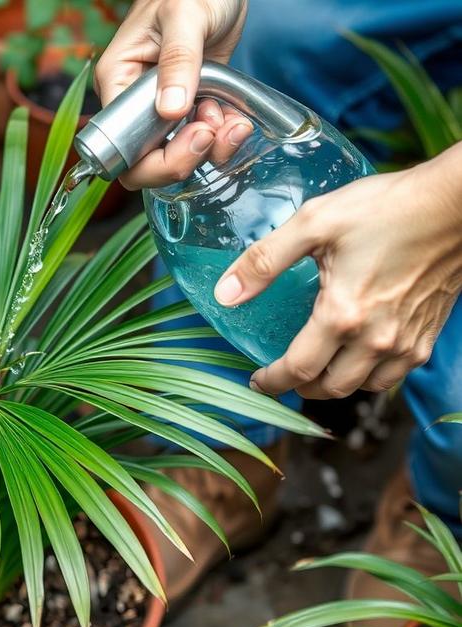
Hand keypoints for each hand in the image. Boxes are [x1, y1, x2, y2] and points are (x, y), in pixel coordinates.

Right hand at [95, 0, 250, 189]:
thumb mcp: (184, 16)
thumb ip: (178, 60)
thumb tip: (169, 109)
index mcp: (118, 80)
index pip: (119, 144)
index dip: (153, 157)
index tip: (192, 134)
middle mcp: (135, 102)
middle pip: (144, 162)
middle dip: (182, 159)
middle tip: (211, 132)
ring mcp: (163, 107)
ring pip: (176, 156)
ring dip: (210, 149)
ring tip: (231, 121)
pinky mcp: (190, 106)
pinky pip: (201, 140)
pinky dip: (222, 139)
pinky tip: (236, 120)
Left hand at [213, 143, 461, 398]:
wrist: (456, 202)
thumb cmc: (386, 207)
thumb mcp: (313, 223)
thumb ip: (264, 261)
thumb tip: (225, 295)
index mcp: (343, 315)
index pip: (298, 370)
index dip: (272, 381)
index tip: (257, 380)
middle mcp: (376, 339)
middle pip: (330, 388)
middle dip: (300, 387)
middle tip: (281, 375)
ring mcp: (407, 341)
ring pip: (364, 387)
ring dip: (335, 385)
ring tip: (315, 370)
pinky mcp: (427, 334)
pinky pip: (394, 375)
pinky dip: (370, 377)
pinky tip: (356, 359)